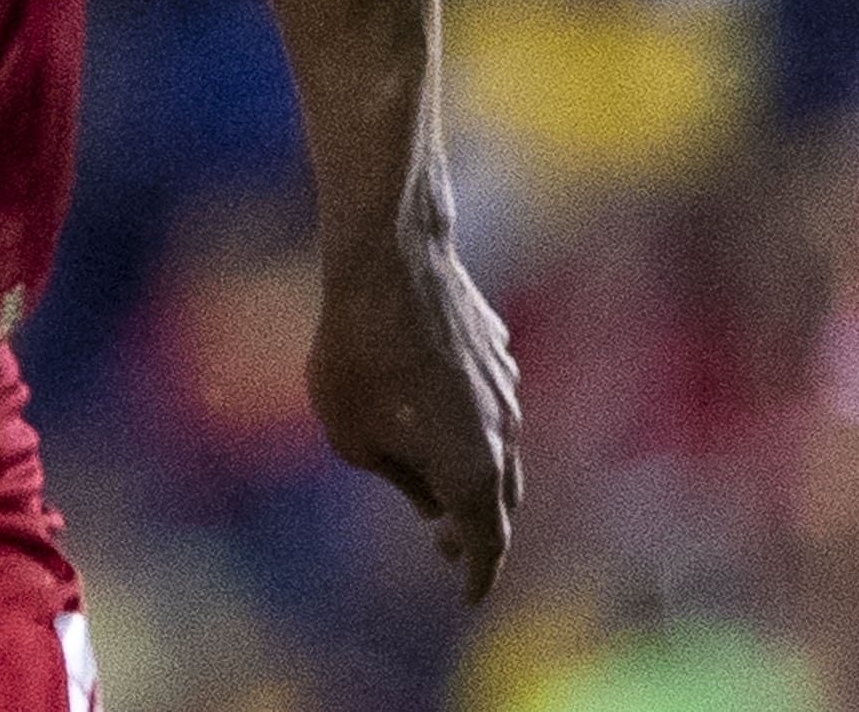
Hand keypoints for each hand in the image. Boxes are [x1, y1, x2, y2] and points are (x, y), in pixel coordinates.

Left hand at [311, 219, 521, 602]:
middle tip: (443, 547)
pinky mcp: (497, 352)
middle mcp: (504, 433)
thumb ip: (394, 475)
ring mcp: (507, 389)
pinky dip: (471, 427)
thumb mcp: (350, 433)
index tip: (467, 597)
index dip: (478, 574)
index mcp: (473, 467)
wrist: (393, 260)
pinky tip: (440, 420)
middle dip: (474, 529)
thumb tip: (426, 498)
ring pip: (499, 450)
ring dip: (474, 476)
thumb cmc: (358, 350)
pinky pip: (488, 404)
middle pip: (499, 500)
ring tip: (438, 488)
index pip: (488, 540)